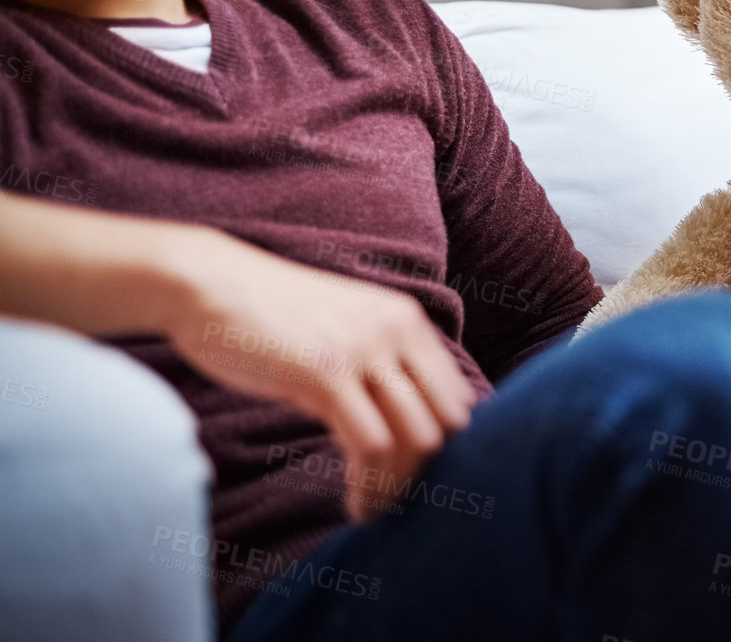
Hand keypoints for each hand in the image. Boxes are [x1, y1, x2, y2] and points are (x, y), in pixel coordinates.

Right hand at [163, 229, 476, 519]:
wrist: (208, 284)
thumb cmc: (269, 318)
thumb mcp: (344, 333)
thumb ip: (379, 369)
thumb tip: (406, 432)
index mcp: (408, 321)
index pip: (458, 397)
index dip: (445, 446)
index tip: (413, 476)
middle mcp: (398, 331)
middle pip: (447, 421)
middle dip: (425, 469)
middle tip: (394, 499)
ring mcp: (365, 350)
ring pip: (417, 438)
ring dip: (398, 486)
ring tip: (373, 509)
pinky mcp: (327, 373)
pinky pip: (372, 445)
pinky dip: (369, 485)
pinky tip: (355, 505)